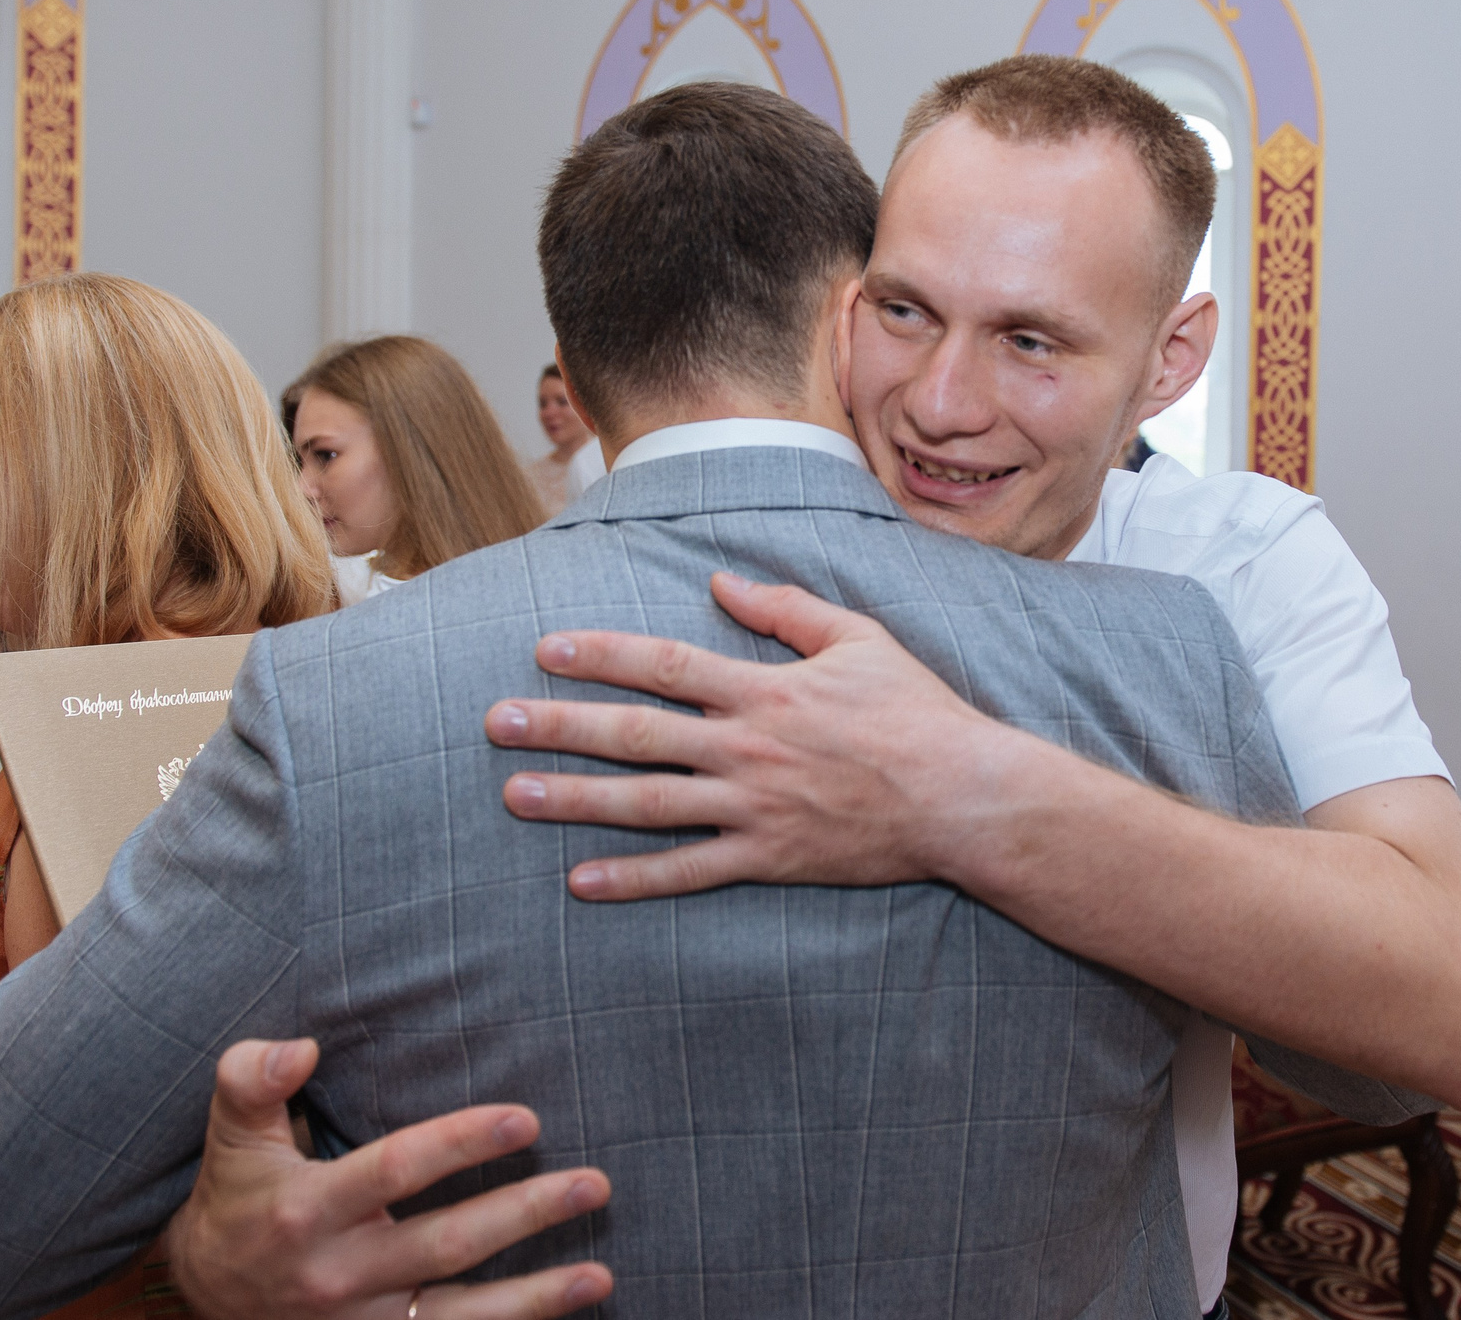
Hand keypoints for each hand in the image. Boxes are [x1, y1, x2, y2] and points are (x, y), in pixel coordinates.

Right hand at [165, 1038, 611, 1319]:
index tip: (526, 1120)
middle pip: (446, 1244)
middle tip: (593, 1184)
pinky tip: (561, 1315)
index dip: (462, 1143)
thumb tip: (302, 1047)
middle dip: (525, 1214)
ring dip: (535, 1298)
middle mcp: (337, 1273)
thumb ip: (251, 1079)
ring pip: (458, 1316)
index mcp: (307, 1210)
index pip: (397, 1170)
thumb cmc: (237, 1196)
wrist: (204, 1295)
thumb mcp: (231, 1134)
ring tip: (601, 1274)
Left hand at [488, 572, 1027, 899]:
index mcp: (765, 689)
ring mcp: (754, 807)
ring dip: (576, 799)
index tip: (544, 650)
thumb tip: (721, 580)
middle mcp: (747, 747)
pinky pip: (689, 872)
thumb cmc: (915, 711)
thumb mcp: (857, 637)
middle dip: (560, 726)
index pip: (663, 665)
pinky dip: (634, 879)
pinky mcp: (769, 858)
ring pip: (647, 804)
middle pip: (636, 734)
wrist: (962, 797)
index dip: (600, 654)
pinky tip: (581, 880)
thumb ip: (785, 608)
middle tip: (498, 723)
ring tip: (515, 794)